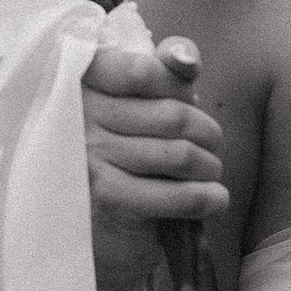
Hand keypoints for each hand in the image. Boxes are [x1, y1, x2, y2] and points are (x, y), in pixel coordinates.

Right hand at [80, 24, 230, 263]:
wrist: (89, 231)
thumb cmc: (121, 154)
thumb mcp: (136, 102)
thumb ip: (164, 69)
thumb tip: (187, 59)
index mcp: (80, 83)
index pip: (143, 69)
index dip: (178, 85)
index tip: (185, 102)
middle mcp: (78, 117)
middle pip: (173, 115)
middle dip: (206, 132)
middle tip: (208, 145)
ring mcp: (90, 158)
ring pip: (181, 155)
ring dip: (208, 166)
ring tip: (208, 171)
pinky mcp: (107, 198)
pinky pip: (179, 194)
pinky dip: (207, 198)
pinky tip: (213, 199)